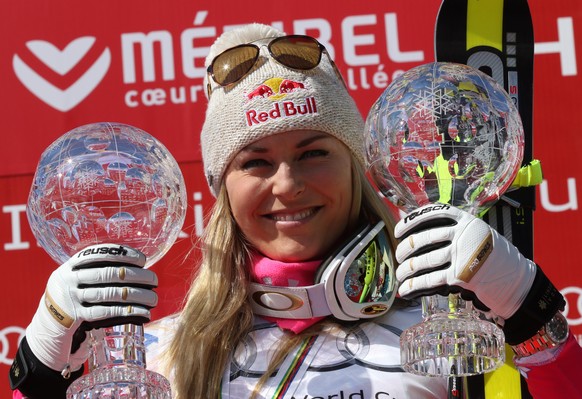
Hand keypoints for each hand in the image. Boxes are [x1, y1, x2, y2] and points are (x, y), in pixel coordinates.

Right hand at [25, 244, 157, 373]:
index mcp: (73, 264)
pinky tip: (143, 312)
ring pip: (109, 294)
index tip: (143, 260)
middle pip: (109, 274)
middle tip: (155, 280)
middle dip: (136, 276)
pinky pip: (105, 312)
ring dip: (136, 296)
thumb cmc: (74, 294)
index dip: (124, 254)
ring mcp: (70, 298)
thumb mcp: (78, 276)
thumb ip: (98, 269)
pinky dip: (127, 311)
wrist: (48, 322)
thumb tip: (138, 267)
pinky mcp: (75, 317)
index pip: (101, 253)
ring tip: (153, 298)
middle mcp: (70, 278)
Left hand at [394, 204, 535, 319]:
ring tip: (400, 274)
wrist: (517, 282)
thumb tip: (418, 232)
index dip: (411, 221)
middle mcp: (463, 235)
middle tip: (399, 257)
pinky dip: (413, 286)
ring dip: (406, 270)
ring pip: (424, 261)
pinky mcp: (461, 276)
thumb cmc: (493, 258)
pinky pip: (429, 280)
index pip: (433, 213)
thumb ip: (454, 231)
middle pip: (423, 239)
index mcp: (466, 221)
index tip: (399, 230)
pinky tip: (404, 290)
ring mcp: (462, 255)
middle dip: (405, 250)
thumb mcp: (476, 235)